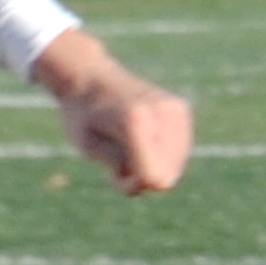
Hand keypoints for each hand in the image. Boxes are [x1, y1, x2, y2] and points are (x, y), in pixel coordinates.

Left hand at [29, 25, 192, 194]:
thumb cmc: (84, 117)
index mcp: (135, 120)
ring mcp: (177, 110)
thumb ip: (121, 167)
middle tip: (116, 159)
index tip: (112, 174)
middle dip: (140, 177)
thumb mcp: (89, 147)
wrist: (90, 79)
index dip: (130, 184)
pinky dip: (159, 156)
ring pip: (174, 168)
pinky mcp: (182, 111)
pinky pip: (177, 155)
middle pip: (165, 176)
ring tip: (127, 146)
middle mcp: (163, 111)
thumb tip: (158, 183)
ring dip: (149, 166)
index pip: (152, 177)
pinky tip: (141, 141)